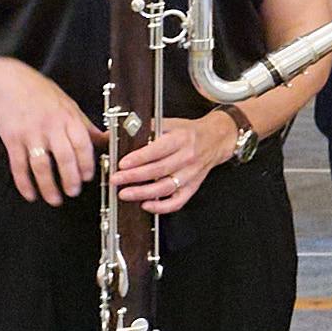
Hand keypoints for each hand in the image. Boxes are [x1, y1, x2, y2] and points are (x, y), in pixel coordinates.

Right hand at [0, 65, 98, 203]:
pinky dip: (24, 183)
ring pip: (41, 166)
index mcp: (69, 118)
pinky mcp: (12, 139)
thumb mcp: (70, 106)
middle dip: (71, 179)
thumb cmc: (43, 94)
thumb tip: (107, 139)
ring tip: (54, 199)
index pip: (82, 145)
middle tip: (73, 192)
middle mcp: (51, 126)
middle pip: (64, 158)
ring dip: (48, 186)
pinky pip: (18, 166)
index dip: (87, 164)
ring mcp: (30, 134)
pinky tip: (30, 194)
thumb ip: (87, 126)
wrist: (9, 83)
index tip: (88, 177)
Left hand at [108, 113, 237, 217]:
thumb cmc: (190, 132)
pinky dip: (162, 207)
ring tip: (125, 194)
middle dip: (134, 177)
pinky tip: (146, 205)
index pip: (158, 151)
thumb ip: (149, 127)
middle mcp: (187, 157)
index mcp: (181, 139)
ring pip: (165, 187)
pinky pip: (178, 201)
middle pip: (158, 170)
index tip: (122, 163)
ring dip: (143, 193)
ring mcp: (191, 174)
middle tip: (116, 179)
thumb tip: (125, 132)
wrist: (215, 140)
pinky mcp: (192, 187)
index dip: (139, 158)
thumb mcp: (171, 122)